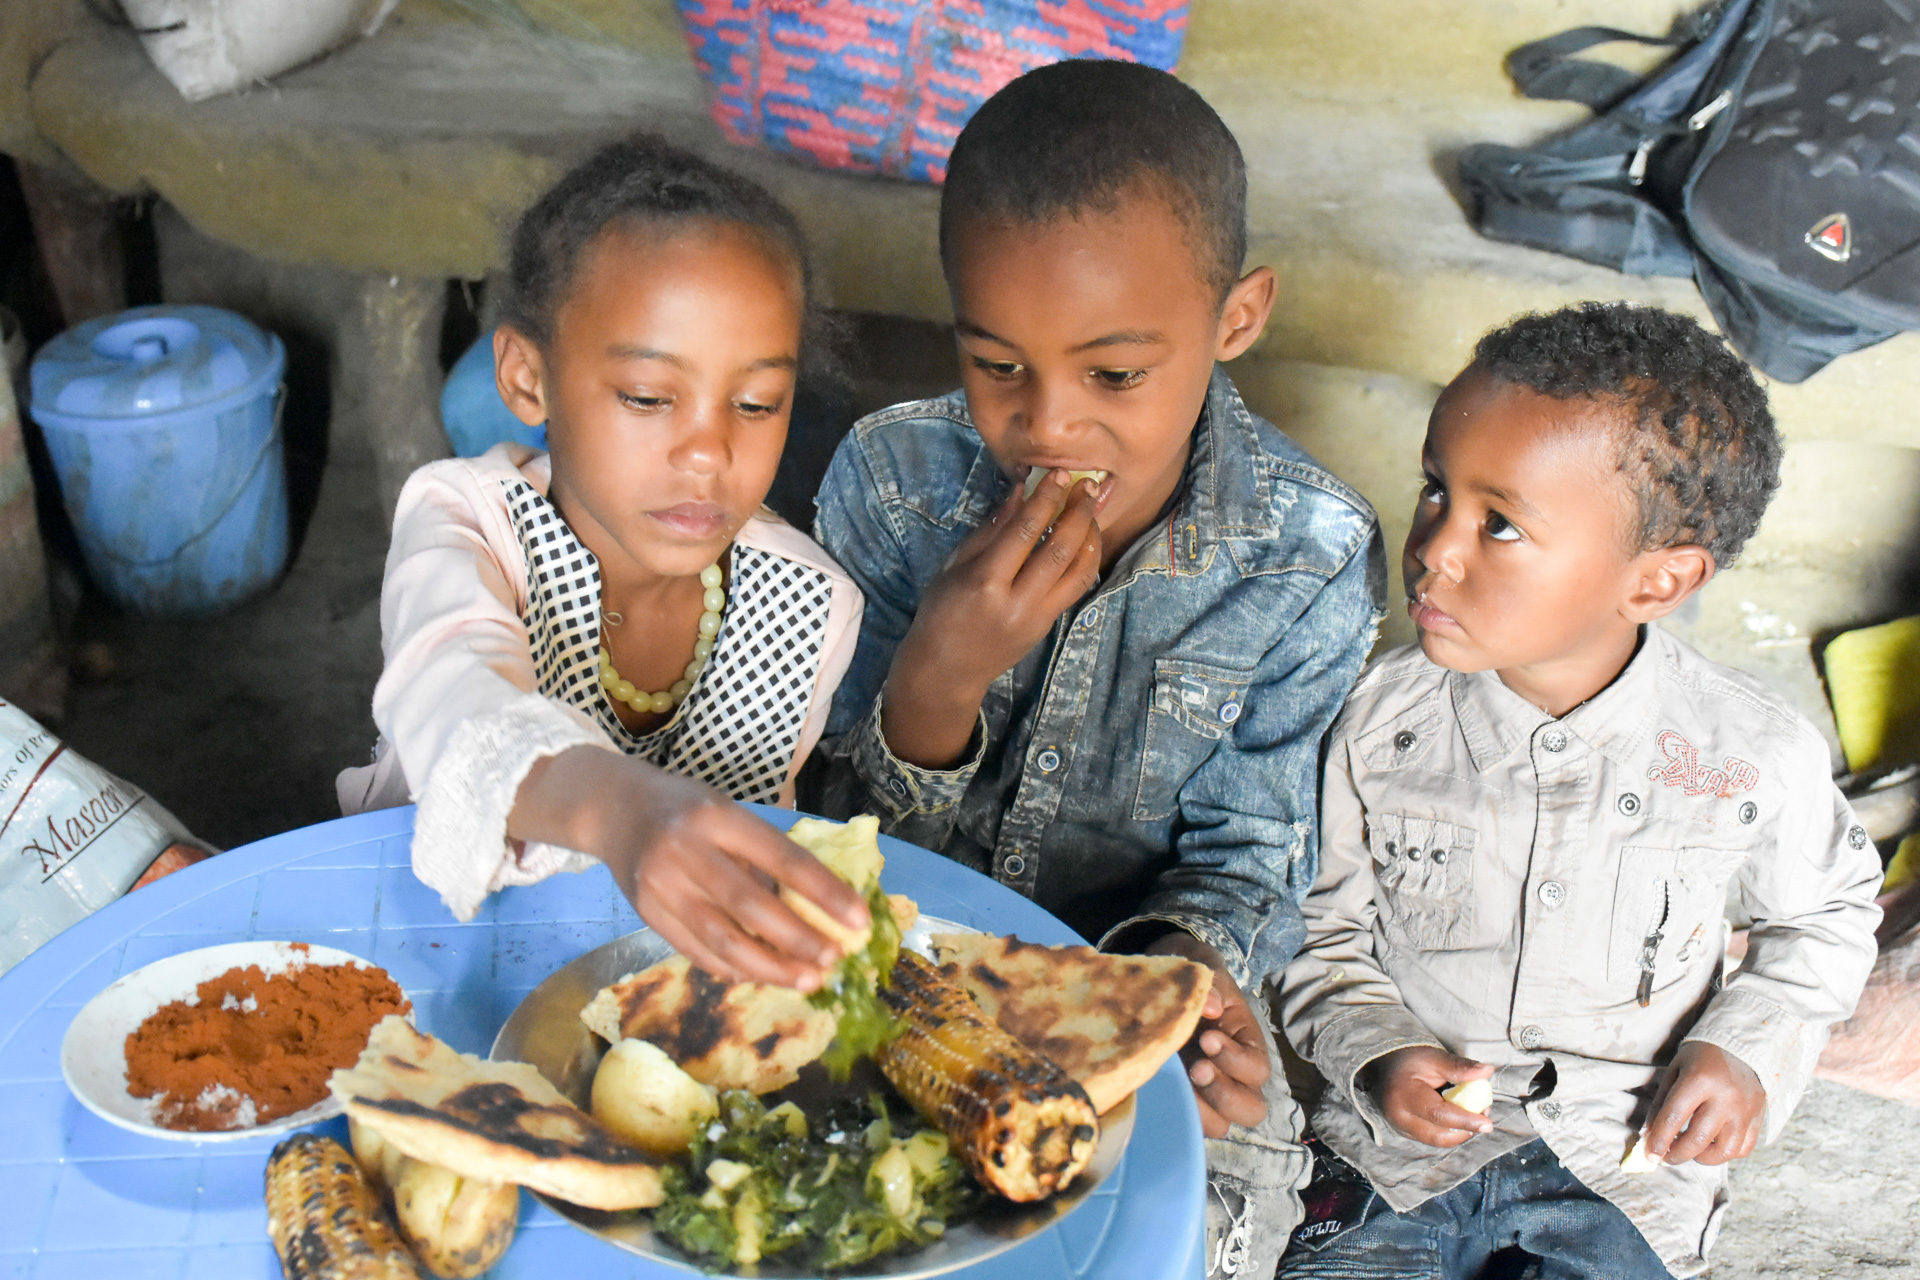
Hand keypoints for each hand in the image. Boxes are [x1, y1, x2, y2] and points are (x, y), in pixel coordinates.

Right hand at [508, 747, 867, 989]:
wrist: (613, 808)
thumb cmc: (685, 807)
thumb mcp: (726, 811)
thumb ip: (761, 854)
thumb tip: (814, 908)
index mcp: (718, 817)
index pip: (782, 859)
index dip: (824, 893)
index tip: (858, 920)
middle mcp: (687, 851)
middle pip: (751, 907)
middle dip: (799, 939)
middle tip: (834, 960)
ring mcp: (662, 887)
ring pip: (723, 940)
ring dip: (770, 966)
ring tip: (807, 979)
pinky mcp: (647, 914)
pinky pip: (697, 951)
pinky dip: (733, 969)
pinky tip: (762, 975)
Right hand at [880, 470, 1102, 767]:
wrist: (947, 670)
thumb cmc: (941, 612)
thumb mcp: (954, 566)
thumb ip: (991, 530)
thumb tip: (1021, 492)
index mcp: (985, 582)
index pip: (1025, 531)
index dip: (1046, 499)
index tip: (1060, 474)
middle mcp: (1017, 601)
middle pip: (1060, 549)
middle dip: (1078, 512)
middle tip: (1088, 486)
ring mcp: (1038, 617)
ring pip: (1079, 571)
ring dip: (1091, 536)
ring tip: (1091, 510)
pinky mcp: (1049, 625)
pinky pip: (1077, 587)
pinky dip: (1088, 559)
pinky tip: (1086, 540)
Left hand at [1146, 932, 1271, 1137]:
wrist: (1161, 983)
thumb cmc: (1191, 979)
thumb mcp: (1205, 972)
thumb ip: (1211, 984)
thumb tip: (1211, 1007)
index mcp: (1247, 1045)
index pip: (1257, 1069)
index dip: (1235, 1060)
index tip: (1206, 1038)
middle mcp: (1234, 1076)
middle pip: (1251, 1110)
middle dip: (1224, 1094)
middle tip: (1196, 1068)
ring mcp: (1207, 1092)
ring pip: (1220, 1125)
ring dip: (1200, 1109)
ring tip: (1176, 1080)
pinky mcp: (1181, 1098)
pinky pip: (1186, 1122)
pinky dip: (1173, 1112)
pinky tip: (1154, 1088)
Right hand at [1365, 1045, 1494, 1147]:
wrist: (1382, 1067)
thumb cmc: (1409, 1060)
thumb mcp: (1433, 1058)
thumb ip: (1459, 1067)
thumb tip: (1487, 1071)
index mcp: (1404, 1096)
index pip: (1438, 1115)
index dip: (1465, 1120)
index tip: (1487, 1123)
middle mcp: (1400, 1118)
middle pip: (1439, 1135)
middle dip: (1466, 1129)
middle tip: (1484, 1115)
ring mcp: (1401, 1128)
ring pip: (1438, 1140)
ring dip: (1460, 1132)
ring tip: (1473, 1114)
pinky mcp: (1406, 1133)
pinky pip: (1433, 1138)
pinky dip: (1450, 1131)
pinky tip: (1458, 1117)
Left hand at [1643, 1042, 1764, 1165]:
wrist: (1740, 1046)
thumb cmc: (1701, 1057)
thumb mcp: (1675, 1070)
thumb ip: (1661, 1103)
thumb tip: (1649, 1136)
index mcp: (1700, 1080)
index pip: (1674, 1117)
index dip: (1659, 1140)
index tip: (1649, 1155)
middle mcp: (1725, 1097)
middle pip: (1698, 1139)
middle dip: (1676, 1154)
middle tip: (1665, 1157)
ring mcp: (1745, 1110)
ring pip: (1724, 1151)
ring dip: (1702, 1158)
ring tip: (1690, 1150)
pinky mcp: (1759, 1118)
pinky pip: (1743, 1149)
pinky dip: (1725, 1154)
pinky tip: (1711, 1145)